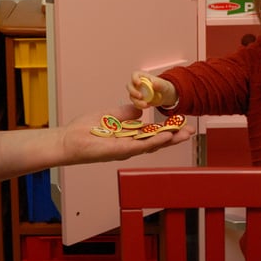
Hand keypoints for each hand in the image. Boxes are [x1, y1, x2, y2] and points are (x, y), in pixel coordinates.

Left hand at [60, 104, 195, 163]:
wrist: (69, 139)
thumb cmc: (85, 129)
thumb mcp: (110, 115)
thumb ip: (126, 113)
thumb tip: (140, 109)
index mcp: (128, 137)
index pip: (152, 133)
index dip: (168, 129)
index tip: (182, 123)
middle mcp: (129, 145)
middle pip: (156, 141)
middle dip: (174, 136)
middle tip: (191, 130)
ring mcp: (126, 150)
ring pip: (152, 145)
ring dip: (169, 139)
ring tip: (184, 133)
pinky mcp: (119, 151)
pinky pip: (140, 146)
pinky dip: (153, 141)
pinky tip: (165, 136)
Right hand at [126, 71, 176, 109]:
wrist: (164, 95)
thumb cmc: (163, 87)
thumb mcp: (163, 85)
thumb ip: (159, 84)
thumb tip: (154, 83)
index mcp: (142, 76)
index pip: (134, 75)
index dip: (134, 78)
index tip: (139, 83)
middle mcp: (137, 84)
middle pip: (129, 86)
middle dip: (133, 92)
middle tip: (140, 96)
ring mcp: (136, 92)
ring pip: (131, 96)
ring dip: (137, 101)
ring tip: (146, 104)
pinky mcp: (137, 100)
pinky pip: (135, 103)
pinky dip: (140, 106)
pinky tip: (148, 106)